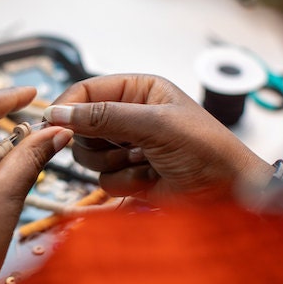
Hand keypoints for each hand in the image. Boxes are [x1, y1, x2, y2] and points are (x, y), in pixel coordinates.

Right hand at [44, 74, 274, 204]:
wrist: (230, 193)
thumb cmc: (205, 149)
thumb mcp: (155, 125)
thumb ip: (104, 117)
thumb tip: (59, 112)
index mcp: (139, 90)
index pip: (87, 91)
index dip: (68, 106)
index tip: (52, 123)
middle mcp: (130, 116)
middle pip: (82, 127)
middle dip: (99, 142)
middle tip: (124, 146)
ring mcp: (128, 147)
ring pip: (89, 157)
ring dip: (114, 164)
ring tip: (146, 162)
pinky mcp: (129, 175)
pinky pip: (104, 180)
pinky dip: (127, 183)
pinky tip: (152, 179)